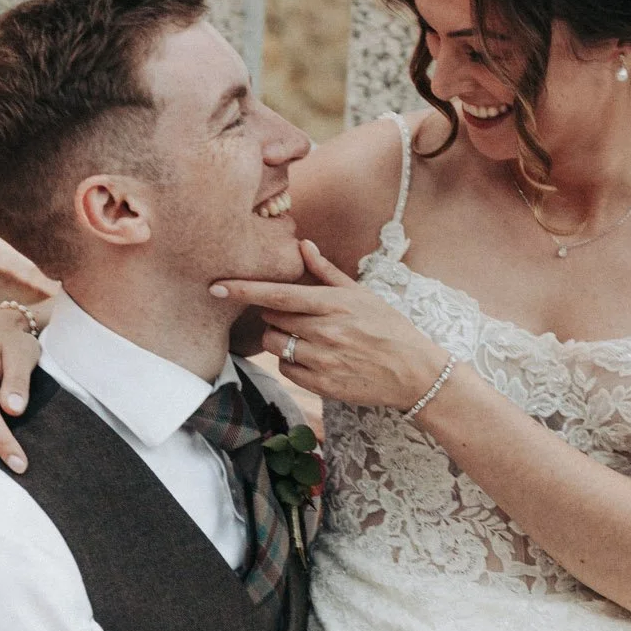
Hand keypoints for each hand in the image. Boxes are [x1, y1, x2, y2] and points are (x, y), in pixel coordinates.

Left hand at [211, 242, 447, 411]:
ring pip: (276, 347)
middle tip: (294, 318)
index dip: (243, 290)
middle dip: (274, 317)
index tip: (216, 286)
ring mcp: (323, 360)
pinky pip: (287, 371)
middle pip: (272, 321)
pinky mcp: (323, 385)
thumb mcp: (362, 294)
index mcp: (333, 304)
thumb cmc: (388, 327)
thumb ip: (327, 272)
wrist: (414, 371)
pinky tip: (312, 358)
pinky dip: (291, 363)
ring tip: (305, 338)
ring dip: (280, 340)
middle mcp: (325, 331)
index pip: (277, 295)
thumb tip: (303, 245)